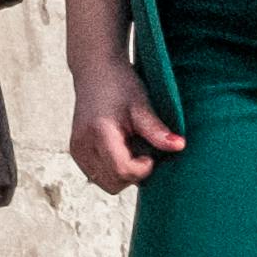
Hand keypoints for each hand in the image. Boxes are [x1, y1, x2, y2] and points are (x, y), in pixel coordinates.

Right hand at [64, 37, 185, 190]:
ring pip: (106, 184)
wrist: (95, 71)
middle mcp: (82, 145)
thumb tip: (180, 146)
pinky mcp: (77, 153)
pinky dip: (113, 170)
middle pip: (114, 184)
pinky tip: (121, 150)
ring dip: (123, 174)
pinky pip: (98, 176)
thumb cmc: (119, 84)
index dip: (143, 168)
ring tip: (131, 149)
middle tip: (143, 151)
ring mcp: (77, 151)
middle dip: (133, 174)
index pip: (122, 171)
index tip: (151, 154)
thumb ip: (157, 130)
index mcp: (99, 132)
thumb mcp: (141, 105)